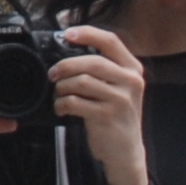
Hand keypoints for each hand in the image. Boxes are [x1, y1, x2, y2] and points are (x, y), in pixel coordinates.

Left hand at [50, 24, 152, 184]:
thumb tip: (69, 51)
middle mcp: (131, 82)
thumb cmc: (116, 116)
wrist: (125, 151)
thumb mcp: (119, 89)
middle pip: (92, 62)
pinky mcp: (107, 116)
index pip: (111, 41)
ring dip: (62, 87)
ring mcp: (121, 100)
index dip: (88, 33)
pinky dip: (62, 104)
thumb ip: (103, 70)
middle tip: (53, 74)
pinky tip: (62, 108)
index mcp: (133, 69)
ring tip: (59, 94)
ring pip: (81, 82)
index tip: (67, 33)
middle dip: (66, 65)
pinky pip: (76, 102)